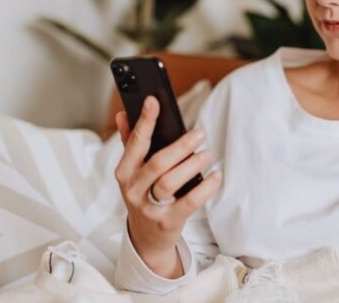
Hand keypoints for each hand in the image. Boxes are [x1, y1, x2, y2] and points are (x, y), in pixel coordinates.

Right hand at [113, 96, 221, 276]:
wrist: (146, 237)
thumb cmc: (143, 195)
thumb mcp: (132, 172)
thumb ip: (129, 142)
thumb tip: (123, 113)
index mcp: (124, 172)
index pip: (135, 143)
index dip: (145, 121)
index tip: (154, 101)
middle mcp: (133, 190)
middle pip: (157, 163)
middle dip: (180, 146)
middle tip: (200, 133)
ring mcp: (149, 207)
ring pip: (170, 183)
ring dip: (191, 165)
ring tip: (207, 153)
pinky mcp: (168, 222)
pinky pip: (189, 202)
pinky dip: (205, 188)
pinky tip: (216, 175)